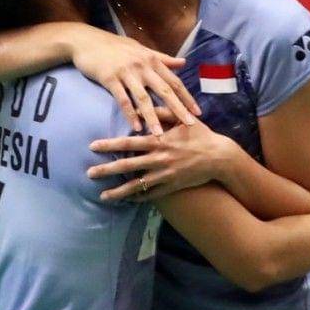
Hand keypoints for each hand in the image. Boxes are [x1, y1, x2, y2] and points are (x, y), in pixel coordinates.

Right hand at [67, 25, 200, 134]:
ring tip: (160, 135)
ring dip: (153, 118)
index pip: (175, 82)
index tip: (198, 112)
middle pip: (165, 91)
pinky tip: (136, 128)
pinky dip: (130, 114)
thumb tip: (184, 63)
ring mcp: (127, 72)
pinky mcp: (110, 78)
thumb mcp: (142, 49)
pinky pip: (122, 99)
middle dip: (178, 109)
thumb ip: (163, 58)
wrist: (87, 41)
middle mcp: (143, 66)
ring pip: (144, 98)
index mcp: (153, 60)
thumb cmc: (116, 46)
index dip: (187, 98)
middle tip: (189, 125)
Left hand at [87, 121, 235, 201]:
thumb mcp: (183, 118)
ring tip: (102, 196)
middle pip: (127, 165)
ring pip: (137, 185)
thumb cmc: (201, 134)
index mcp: (160, 140)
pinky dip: (138, 198)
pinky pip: (152, 194)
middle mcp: (159, 159)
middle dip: (106, 170)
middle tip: (89, 173)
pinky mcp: (172, 186)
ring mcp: (165, 175)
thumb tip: (139, 108)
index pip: (129, 143)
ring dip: (118, 191)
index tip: (92, 146)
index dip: (110, 145)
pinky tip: (126, 201)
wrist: (219, 157)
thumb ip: (161, 112)